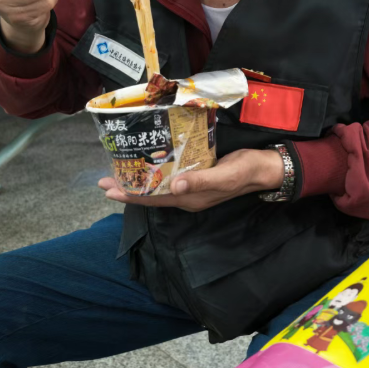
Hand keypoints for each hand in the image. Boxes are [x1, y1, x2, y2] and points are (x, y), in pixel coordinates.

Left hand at [98, 148, 284, 211]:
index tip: (109, 189)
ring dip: (138, 184)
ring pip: (159, 189)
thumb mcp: (226, 174)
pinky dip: (154, 176)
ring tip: (117, 175)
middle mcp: (189, 196)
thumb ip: (202, 180)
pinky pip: (169, 181)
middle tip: (102, 182)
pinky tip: (147, 168)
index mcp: (192, 198)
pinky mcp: (197, 178)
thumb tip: (175, 186)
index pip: (155, 199)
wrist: (265, 168)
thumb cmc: (246, 169)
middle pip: (152, 196)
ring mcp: (193, 189)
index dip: (132, 195)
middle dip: (127, 190)